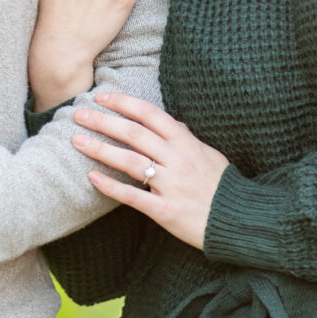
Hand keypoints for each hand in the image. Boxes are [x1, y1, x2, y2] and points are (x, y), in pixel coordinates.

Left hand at [71, 92, 228, 249]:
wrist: (239, 220)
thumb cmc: (222, 186)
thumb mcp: (208, 154)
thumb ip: (185, 137)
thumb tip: (170, 122)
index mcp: (186, 142)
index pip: (150, 114)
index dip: (123, 103)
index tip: (100, 97)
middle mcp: (177, 159)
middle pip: (134, 134)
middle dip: (104, 122)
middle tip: (79, 115)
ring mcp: (171, 185)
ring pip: (130, 162)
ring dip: (100, 150)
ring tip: (77, 141)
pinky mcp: (165, 210)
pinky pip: (133, 196)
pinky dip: (110, 186)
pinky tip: (92, 178)